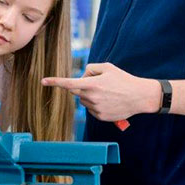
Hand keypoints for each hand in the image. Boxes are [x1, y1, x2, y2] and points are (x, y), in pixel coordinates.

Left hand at [42, 62, 160, 121]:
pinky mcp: (101, 117)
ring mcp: (96, 109)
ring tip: (107, 93)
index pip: (69, 83)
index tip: (43, 81)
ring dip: (89, 95)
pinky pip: (91, 109)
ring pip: (84, 100)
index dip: (55, 82)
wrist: (140, 97)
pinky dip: (96, 104)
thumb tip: (82, 76)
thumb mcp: (108, 67)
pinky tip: (109, 101)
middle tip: (98, 83)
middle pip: (76, 91)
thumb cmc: (124, 79)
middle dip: (82, 86)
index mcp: (92, 84)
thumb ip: (91, 68)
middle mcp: (92, 98)